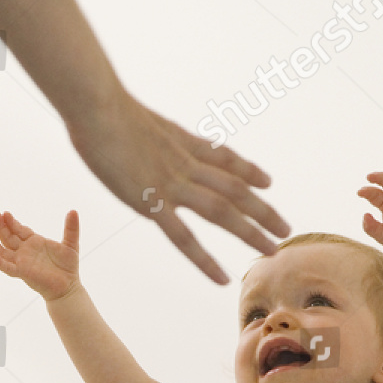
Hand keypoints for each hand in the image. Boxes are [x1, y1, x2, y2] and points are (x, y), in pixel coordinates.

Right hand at [0, 210, 80, 300]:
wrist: (68, 287)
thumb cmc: (68, 267)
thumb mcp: (71, 244)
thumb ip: (71, 228)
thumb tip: (73, 210)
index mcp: (34, 242)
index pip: (19, 230)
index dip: (12, 222)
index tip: (5, 213)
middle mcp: (25, 251)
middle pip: (8, 237)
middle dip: (1, 227)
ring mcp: (22, 262)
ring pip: (3, 251)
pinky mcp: (22, 273)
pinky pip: (8, 267)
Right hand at [65, 92, 288, 283]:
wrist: (97, 106)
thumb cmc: (99, 104)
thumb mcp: (129, 114)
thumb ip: (138, 130)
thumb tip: (125, 128)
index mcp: (180, 141)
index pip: (223, 157)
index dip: (247, 169)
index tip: (267, 182)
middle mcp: (184, 163)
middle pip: (233, 188)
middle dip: (262, 209)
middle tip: (285, 229)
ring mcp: (171, 184)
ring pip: (221, 210)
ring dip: (250, 231)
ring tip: (273, 249)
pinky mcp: (150, 203)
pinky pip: (183, 238)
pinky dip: (205, 260)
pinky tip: (222, 278)